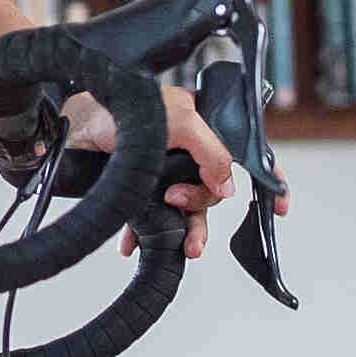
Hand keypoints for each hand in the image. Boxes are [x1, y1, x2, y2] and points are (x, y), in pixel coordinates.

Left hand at [64, 80, 271, 259]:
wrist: (75, 129)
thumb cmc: (126, 110)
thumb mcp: (180, 121)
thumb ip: (212, 152)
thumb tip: (228, 187)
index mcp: (206, 128)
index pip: (246, 155)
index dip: (270, 180)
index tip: (280, 207)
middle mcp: (190, 152)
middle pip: (214, 191)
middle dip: (200, 204)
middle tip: (174, 199)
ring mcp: (167, 172)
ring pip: (187, 211)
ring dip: (184, 232)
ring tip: (181, 247)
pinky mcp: (144, 189)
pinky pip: (155, 219)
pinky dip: (147, 234)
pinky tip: (134, 243)